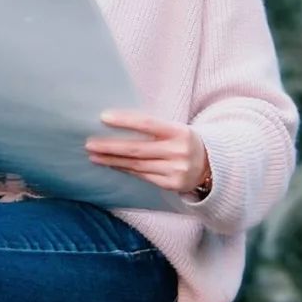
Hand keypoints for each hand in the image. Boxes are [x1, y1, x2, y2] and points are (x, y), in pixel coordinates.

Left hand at [84, 109, 209, 194]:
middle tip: (89, 144)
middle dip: (110, 147)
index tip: (103, 117)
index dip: (125, 121)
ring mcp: (176, 170)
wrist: (211, 165)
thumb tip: (115, 122)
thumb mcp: (174, 129)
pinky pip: (143, 176)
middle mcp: (178, 151)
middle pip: (137, 149)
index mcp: (179, 131)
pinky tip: (112, 165)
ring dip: (112, 160)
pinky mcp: (172, 185)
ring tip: (94, 156)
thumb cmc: (182, 141)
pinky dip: (125, 169)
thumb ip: (151, 128)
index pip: (147, 124)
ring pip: (137, 165)